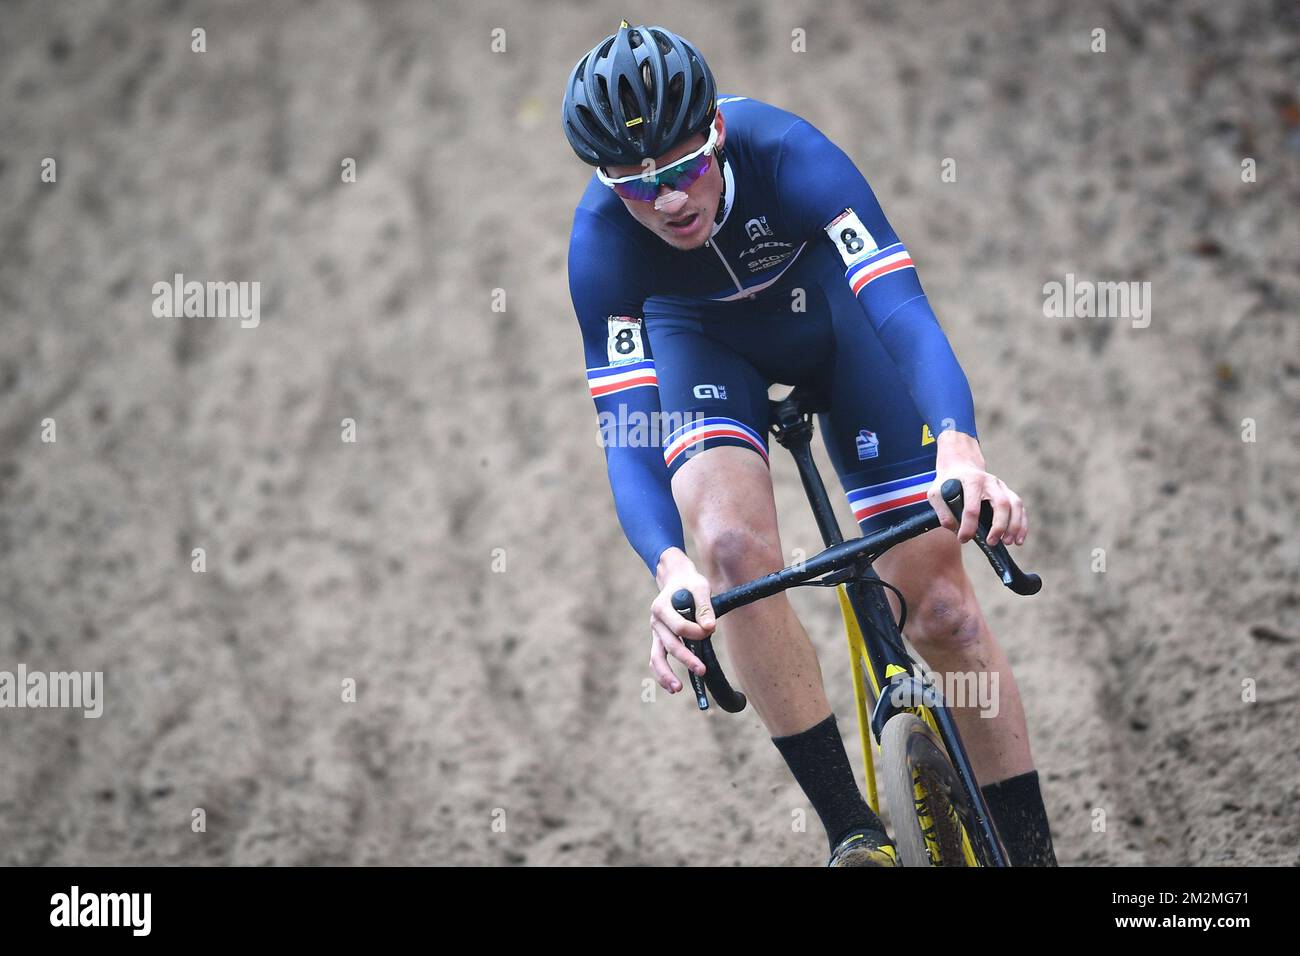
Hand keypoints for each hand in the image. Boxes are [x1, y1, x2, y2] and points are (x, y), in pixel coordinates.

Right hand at [649, 548, 714, 693]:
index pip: (679, 626)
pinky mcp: (660, 640)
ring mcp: (656, 632)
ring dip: (666, 674)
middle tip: (702, 670)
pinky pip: (657, 659)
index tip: (709, 630)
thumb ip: (704, 607)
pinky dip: (662, 674)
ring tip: (677, 689)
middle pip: (670, 644)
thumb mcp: (700, 587)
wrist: (676, 580)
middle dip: (686, 658)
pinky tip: (672, 686)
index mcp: (662, 607)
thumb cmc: (690, 584)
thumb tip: (709, 628)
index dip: (695, 632)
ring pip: (657, 657)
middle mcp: (656, 621)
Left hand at [927, 431, 1027, 546]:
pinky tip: (1019, 539)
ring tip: (1008, 542)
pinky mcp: (1008, 493)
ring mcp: (1001, 486)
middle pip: (1001, 503)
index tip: (963, 539)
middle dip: (999, 526)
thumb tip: (954, 528)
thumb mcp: (936, 493)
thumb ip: (942, 511)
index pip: (972, 507)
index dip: (968, 526)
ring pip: (1015, 504)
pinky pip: (1020, 508)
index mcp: (971, 481)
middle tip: (992, 542)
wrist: (961, 467)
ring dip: (1015, 526)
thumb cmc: (948, 483)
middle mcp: (990, 481)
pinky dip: (1022, 524)